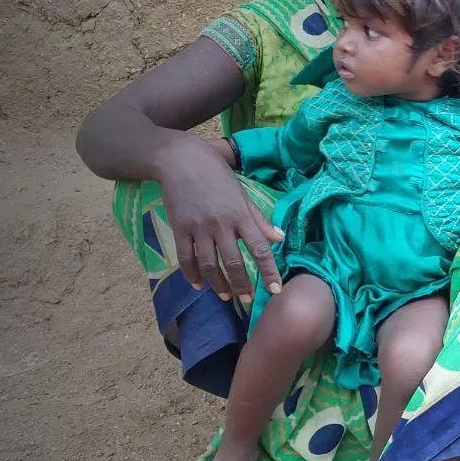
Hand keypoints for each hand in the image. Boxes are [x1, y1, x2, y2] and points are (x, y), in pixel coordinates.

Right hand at [154, 137, 284, 303]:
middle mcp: (221, 224)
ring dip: (218, 284)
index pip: (260, 249)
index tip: (276, 290)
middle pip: (234, 262)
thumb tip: (280, 238)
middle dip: (242, 285)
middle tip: (247, 300)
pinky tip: (198, 284)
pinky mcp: (179, 229)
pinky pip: (186, 258)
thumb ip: (259, 218)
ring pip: (210, 265)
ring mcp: (198, 228)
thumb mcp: (242, 193)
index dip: (269, 272)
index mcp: (240, 215)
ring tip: (224, 296)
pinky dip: (192, 274)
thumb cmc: (216, 175)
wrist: (181, 160)